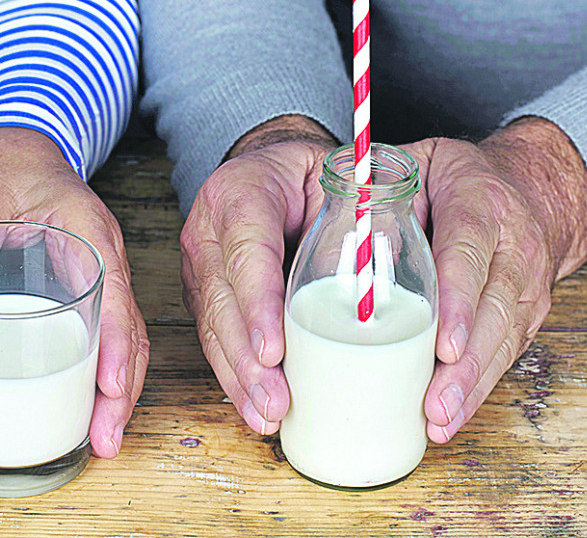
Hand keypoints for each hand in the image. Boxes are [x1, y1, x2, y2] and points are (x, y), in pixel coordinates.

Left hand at [0, 127, 148, 457]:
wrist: (19, 149)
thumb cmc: (4, 171)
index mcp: (88, 233)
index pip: (114, 297)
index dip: (114, 347)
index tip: (109, 389)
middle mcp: (106, 258)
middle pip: (130, 333)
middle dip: (123, 391)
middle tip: (106, 439)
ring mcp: (104, 275)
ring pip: (126, 341)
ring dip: (119, 392)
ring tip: (103, 439)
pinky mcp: (91, 289)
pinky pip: (110, 337)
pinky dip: (106, 374)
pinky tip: (92, 406)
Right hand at [180, 115, 337, 433]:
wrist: (269, 171)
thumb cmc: (308, 175)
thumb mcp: (335, 176)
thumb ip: (358, 212)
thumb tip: (386, 264)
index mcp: (241, 193)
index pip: (247, 252)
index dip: (258, 306)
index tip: (276, 351)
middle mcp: (209, 231)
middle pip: (223, 301)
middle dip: (247, 360)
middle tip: (276, 401)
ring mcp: (200, 266)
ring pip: (213, 327)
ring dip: (239, 378)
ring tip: (267, 416)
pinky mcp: (205, 295)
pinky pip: (215, 338)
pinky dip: (236, 376)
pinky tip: (256, 406)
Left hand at [405, 117, 586, 442]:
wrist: (531, 188)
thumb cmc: (456, 179)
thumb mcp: (421, 165)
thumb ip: (384, 192)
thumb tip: (348, 235)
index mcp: (481, 203)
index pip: (469, 254)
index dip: (459, 303)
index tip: (442, 346)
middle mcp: (513, 246)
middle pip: (492, 311)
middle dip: (464, 365)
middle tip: (434, 404)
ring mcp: (527, 283)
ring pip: (504, 340)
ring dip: (472, 386)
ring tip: (440, 421)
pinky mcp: (529, 312)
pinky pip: (507, 353)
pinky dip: (480, 387)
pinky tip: (452, 415)